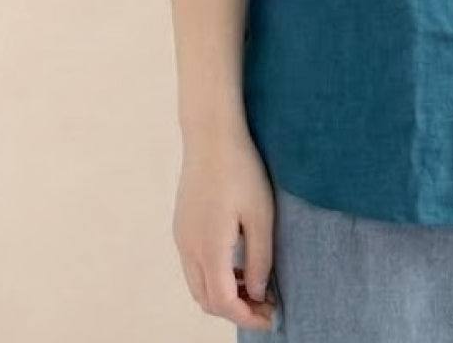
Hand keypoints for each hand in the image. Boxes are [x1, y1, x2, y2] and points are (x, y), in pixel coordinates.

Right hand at [172, 128, 279, 329]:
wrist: (210, 135)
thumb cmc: (240, 169)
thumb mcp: (260, 215)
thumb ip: (259, 259)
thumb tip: (256, 294)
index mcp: (209, 247)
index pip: (223, 302)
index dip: (247, 316)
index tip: (271, 317)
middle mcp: (189, 248)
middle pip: (207, 300)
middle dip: (236, 310)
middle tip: (266, 305)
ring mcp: (181, 237)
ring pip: (198, 285)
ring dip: (224, 294)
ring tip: (255, 286)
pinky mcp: (181, 226)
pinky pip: (194, 266)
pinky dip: (215, 277)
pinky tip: (238, 264)